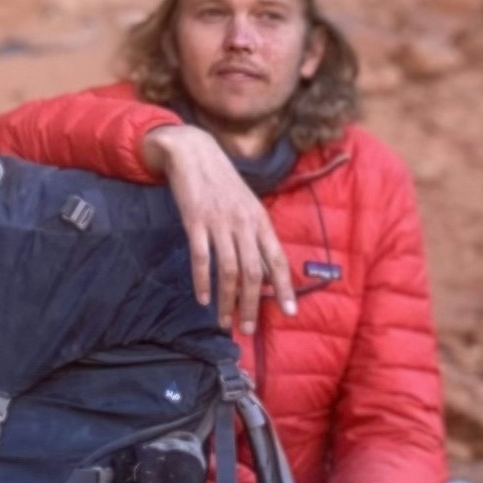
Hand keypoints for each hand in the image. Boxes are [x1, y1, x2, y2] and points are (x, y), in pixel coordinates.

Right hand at [143, 122, 296, 336]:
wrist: (194, 152)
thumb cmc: (222, 183)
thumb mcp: (247, 206)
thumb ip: (256, 237)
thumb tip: (266, 274)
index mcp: (260, 220)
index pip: (277, 259)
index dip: (284, 287)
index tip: (289, 312)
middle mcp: (244, 223)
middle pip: (253, 273)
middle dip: (251, 305)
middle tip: (247, 329)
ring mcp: (219, 222)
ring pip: (229, 270)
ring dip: (227, 301)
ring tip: (224, 322)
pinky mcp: (195, 221)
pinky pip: (201, 257)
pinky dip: (203, 281)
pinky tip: (203, 298)